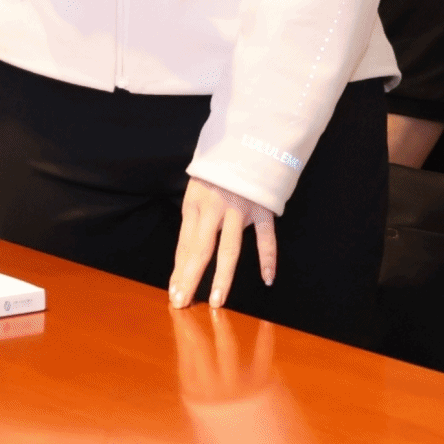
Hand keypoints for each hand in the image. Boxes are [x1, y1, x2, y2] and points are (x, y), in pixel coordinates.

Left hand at [170, 177, 275, 310]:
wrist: (246, 140)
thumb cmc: (218, 169)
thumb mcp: (197, 189)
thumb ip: (194, 219)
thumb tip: (185, 255)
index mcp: (195, 204)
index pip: (185, 245)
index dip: (179, 271)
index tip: (174, 294)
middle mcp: (214, 208)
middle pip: (200, 249)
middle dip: (190, 278)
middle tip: (183, 303)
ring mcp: (240, 209)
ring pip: (230, 248)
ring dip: (222, 276)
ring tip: (216, 301)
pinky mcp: (262, 208)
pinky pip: (266, 238)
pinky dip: (268, 258)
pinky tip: (267, 279)